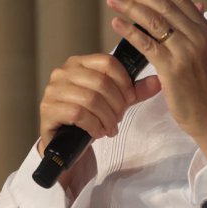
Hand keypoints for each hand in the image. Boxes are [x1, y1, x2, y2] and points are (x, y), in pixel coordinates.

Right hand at [37, 52, 161, 181]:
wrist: (67, 144)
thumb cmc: (90, 117)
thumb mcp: (115, 102)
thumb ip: (134, 91)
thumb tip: (158, 81)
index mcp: (79, 62)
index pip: (108, 62)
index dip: (124, 82)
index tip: (129, 99)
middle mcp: (63, 72)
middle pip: (101, 82)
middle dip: (116, 104)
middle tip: (119, 118)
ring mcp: (52, 90)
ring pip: (90, 98)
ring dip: (106, 117)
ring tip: (110, 128)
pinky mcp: (48, 109)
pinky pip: (77, 114)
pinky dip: (93, 125)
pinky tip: (98, 132)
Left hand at [107, 0, 206, 159]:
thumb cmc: (201, 84)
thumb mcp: (202, 51)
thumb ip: (193, 28)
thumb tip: (193, 5)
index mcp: (204, 29)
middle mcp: (197, 35)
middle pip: (164, 6)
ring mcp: (186, 51)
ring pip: (154, 21)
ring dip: (130, 7)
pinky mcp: (172, 68)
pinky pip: (147, 44)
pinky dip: (129, 31)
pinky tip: (116, 23)